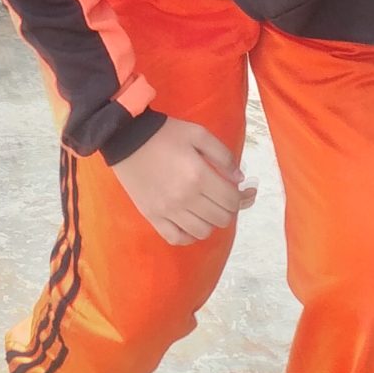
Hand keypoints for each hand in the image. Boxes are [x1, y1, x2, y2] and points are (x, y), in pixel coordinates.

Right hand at [111, 117, 249, 245]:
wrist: (126, 137)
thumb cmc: (165, 133)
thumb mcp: (199, 134)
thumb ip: (223, 155)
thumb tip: (239, 179)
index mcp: (199, 176)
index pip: (231, 200)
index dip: (244, 196)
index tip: (246, 190)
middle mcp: (185, 198)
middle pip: (221, 218)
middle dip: (229, 208)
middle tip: (225, 197)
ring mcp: (167, 211)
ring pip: (203, 232)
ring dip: (211, 222)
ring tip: (208, 208)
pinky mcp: (152, 216)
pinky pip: (177, 238)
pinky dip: (189, 235)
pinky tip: (192, 224)